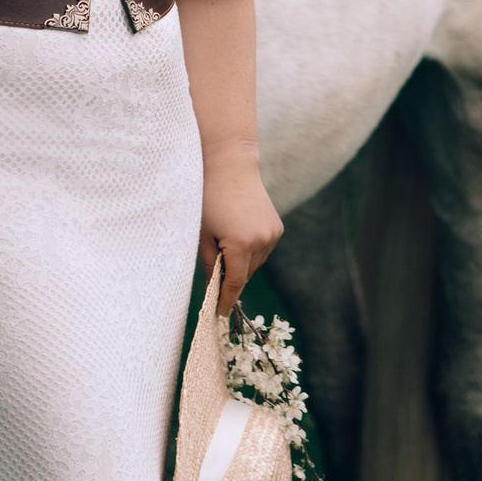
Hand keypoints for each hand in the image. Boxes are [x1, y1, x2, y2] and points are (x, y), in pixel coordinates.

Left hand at [199, 142, 282, 313]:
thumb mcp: (203, 234)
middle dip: (231, 279)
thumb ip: (209, 264)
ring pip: (255, 264)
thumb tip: (212, 289)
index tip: (219, 314)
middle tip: (215, 275)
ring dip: (242, 264)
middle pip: (245, 274)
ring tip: (226, 244)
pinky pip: (263, 250)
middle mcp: (261, 242)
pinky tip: (239, 235)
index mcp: (241, 245)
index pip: (235, 283)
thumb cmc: (210, 199)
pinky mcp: (277, 228)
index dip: (226, 300)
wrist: (231, 166)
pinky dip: (251, 251)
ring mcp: (272, 235)